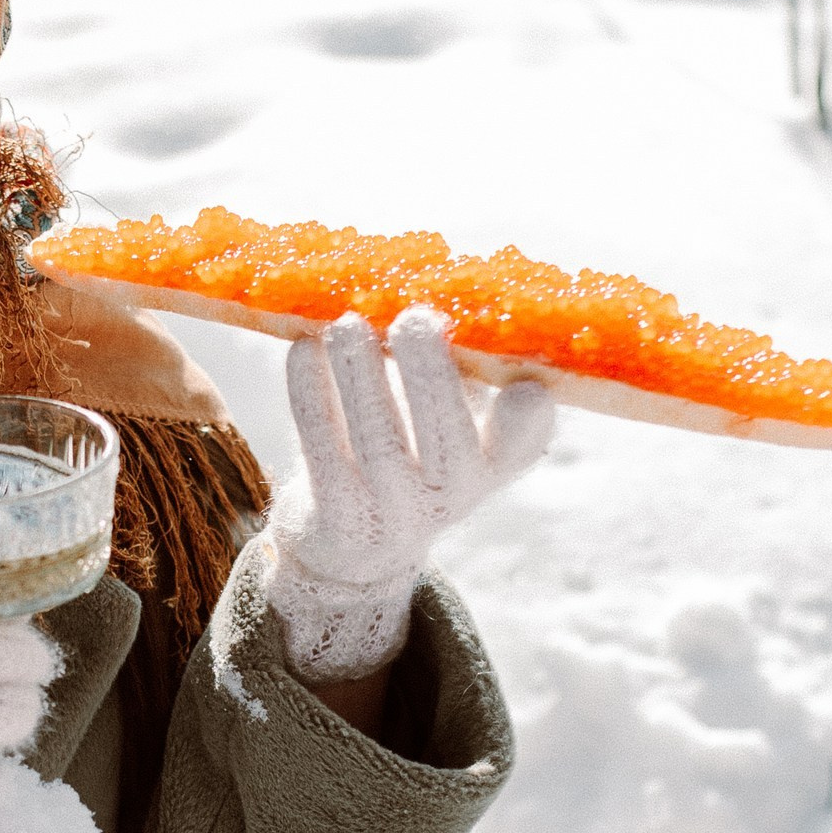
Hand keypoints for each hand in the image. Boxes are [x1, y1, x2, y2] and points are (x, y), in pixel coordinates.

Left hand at [262, 307, 553, 684]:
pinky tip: (304, 350)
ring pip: (378, 441)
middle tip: (413, 318)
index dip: (527, 421)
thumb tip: (434, 288)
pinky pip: (321, 449)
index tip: (524, 386)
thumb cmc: (409, 453)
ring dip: (361, 376)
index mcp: (487, 465)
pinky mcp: (336, 516)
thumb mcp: (446, 423)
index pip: (520, 446)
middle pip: (446, 443)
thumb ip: (453, 369)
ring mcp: (391, 511)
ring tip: (347, 324)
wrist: (355, 544)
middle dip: (431, 375)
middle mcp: (447, 496)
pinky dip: (311, 395)